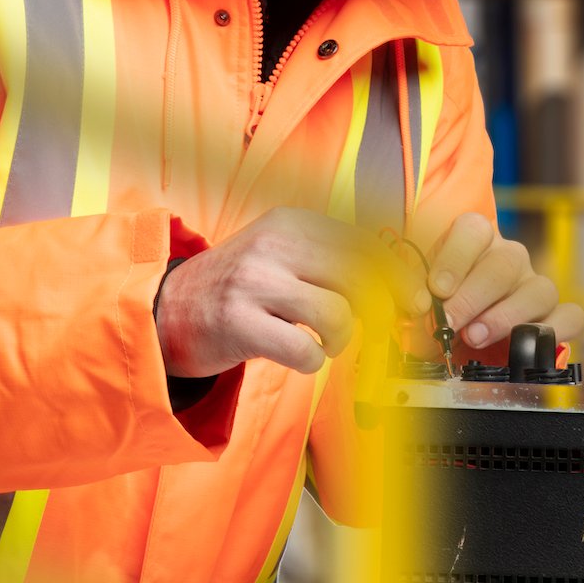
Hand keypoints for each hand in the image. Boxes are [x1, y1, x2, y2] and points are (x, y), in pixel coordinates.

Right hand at [156, 207, 415, 376]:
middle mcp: (274, 243)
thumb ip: (333, 260)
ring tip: (327, 341)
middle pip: (359, 275)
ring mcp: (255, 282)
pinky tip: (301, 355)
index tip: (413, 299)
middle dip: (380, 308)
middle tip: (375, 326)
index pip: (365, 242)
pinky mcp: (239, 323)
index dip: (399, 275)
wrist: (169, 309)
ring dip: (342, 338)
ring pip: (336, 313)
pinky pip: (305, 349)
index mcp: (292, 221)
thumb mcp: (283, 253)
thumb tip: (402, 283)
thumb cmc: (241, 286)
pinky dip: (314, 361)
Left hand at [416, 212, 583, 356]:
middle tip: (450, 321)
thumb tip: (417, 304)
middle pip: (506, 262)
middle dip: (474, 295)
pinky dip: (554, 332)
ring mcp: (535, 287)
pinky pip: (571, 316)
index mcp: (475, 243)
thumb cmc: (435, 316)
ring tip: (476, 337)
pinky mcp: (556, 317)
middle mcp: (510, 260)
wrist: (457, 347)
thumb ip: (412, 297)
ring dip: (507, 316)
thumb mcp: (416, 302)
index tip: (435, 289)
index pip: (474, 229)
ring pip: (541, 289)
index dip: (454, 256)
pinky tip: (522, 348)